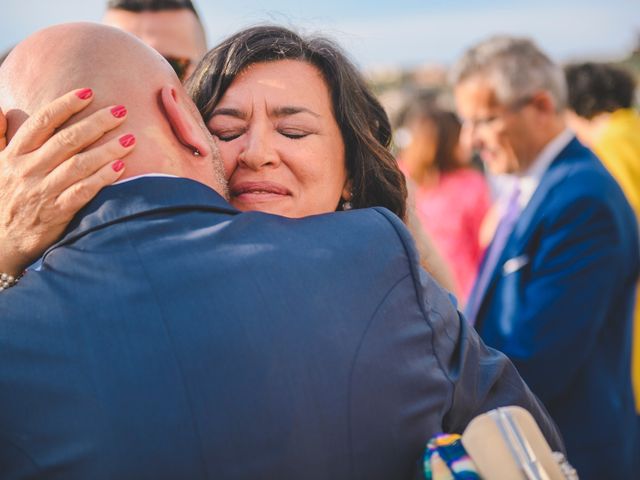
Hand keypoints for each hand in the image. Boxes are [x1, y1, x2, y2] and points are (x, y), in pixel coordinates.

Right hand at [0, 88, 135, 275]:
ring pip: (78, 164)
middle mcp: (29, 170)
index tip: (88, 92)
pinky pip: (83, 192)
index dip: (65, 105)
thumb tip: (2, 109)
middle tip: (121, 110)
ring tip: (130, 138)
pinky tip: (121, 167)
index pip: (42, 122)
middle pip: (67, 140)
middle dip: (96, 123)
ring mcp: (43, 191)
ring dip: (106, 149)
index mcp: (15, 154)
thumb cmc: (4, 198)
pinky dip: (102, 179)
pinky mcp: (57, 213)